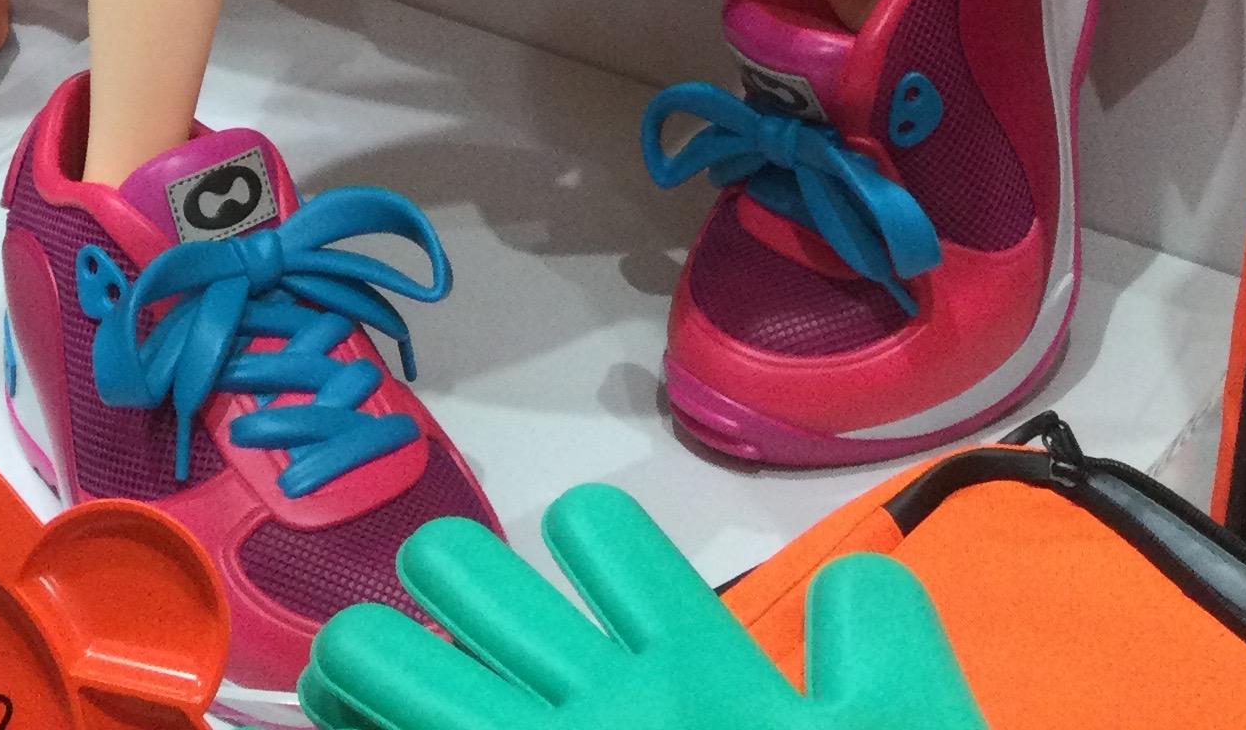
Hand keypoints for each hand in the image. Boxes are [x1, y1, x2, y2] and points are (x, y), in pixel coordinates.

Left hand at [300, 487, 987, 729]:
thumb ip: (881, 636)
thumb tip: (860, 571)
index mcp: (693, 676)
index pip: (603, 533)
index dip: (586, 537)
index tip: (583, 574)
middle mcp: (588, 714)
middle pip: (454, 567)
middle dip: (445, 578)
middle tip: (453, 626)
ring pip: (377, 657)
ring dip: (364, 659)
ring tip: (366, 686)